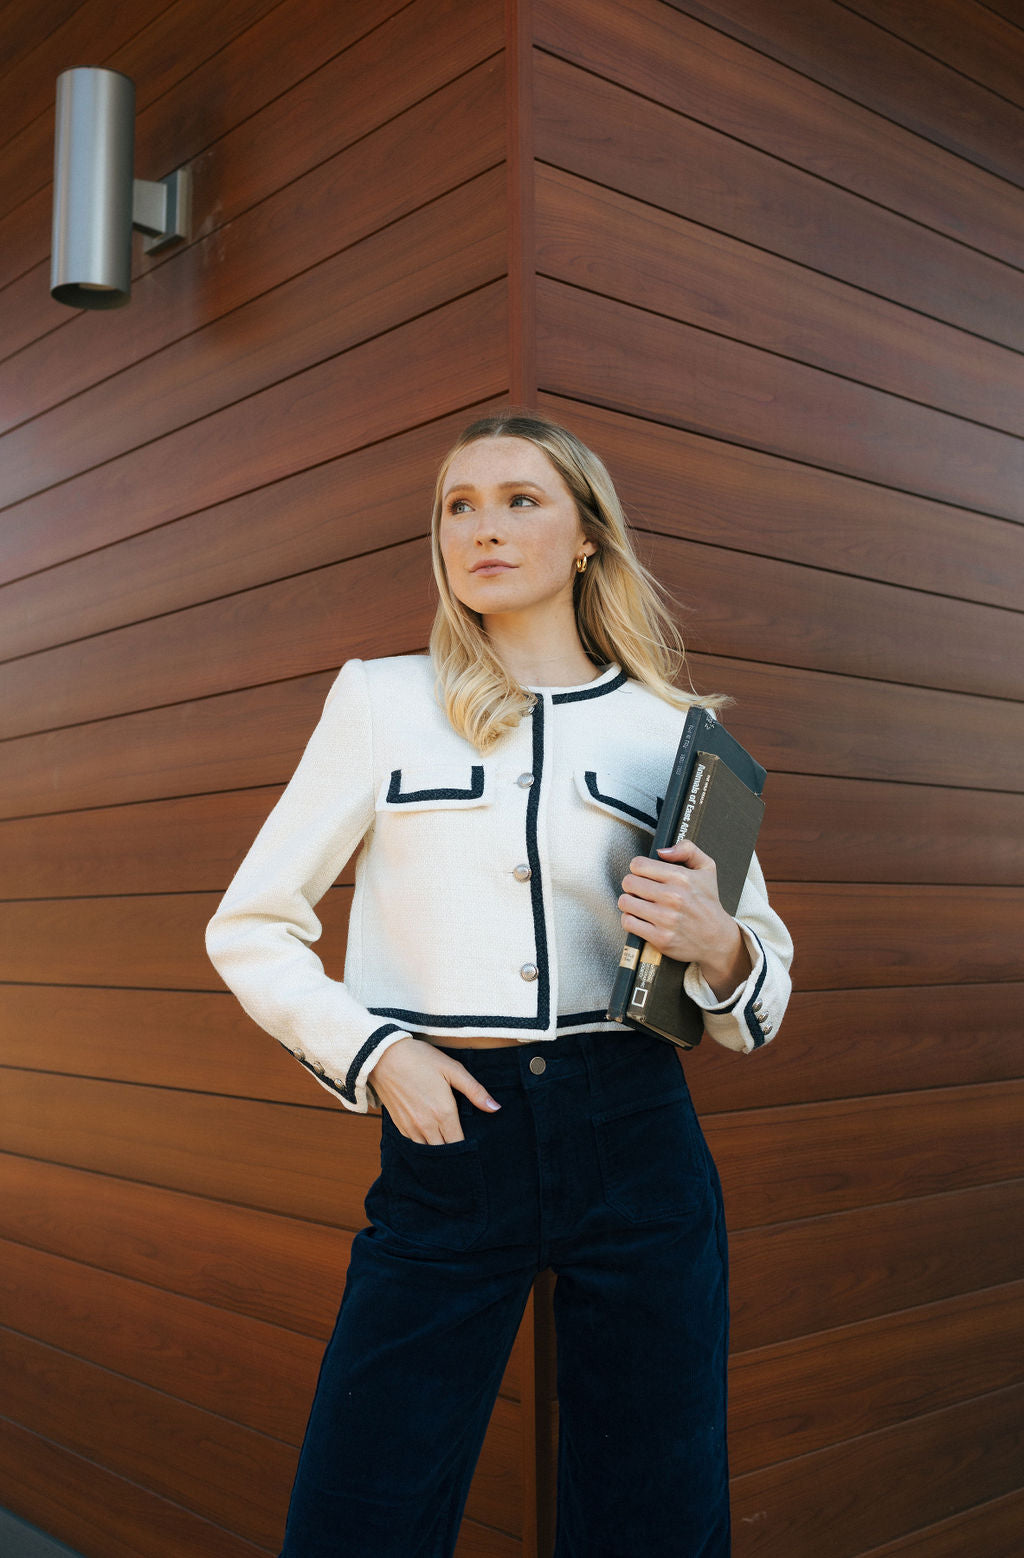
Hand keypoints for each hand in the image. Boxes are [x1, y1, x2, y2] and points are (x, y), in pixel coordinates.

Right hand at [368, 1037, 501, 1142]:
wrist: (383, 1056)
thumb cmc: (421, 1059)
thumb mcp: (452, 1069)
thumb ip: (475, 1091)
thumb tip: (495, 1108)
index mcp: (444, 1113)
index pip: (459, 1144)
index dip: (468, 1149)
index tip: (475, 1148)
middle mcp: (427, 1125)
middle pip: (444, 1152)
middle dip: (454, 1154)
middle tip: (464, 1154)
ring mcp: (411, 1127)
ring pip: (428, 1151)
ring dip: (438, 1151)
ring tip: (448, 1147)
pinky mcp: (399, 1125)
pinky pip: (415, 1144)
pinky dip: (424, 1145)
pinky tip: (431, 1139)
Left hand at [618, 839, 750, 1000]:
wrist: (718, 939)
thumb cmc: (708, 903)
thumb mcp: (707, 868)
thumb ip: (686, 849)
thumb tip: (662, 851)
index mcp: (681, 877)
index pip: (639, 864)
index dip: (638, 868)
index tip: (644, 874)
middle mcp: (673, 897)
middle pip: (629, 882)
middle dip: (632, 885)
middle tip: (640, 890)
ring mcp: (665, 918)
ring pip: (625, 902)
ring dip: (629, 902)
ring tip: (639, 904)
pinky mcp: (660, 938)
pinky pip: (628, 922)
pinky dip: (630, 920)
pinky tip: (640, 918)